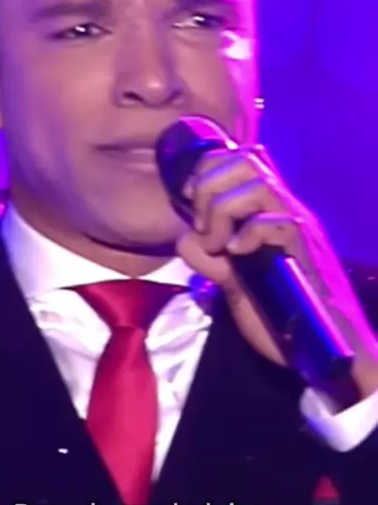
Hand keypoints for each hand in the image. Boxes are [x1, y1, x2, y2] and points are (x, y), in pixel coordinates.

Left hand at [176, 144, 377, 397]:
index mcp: (267, 210)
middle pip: (246, 160)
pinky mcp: (305, 250)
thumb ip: (207, 256)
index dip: (207, 167)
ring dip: (223, 209)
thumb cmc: (278, 312)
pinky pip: (277, 222)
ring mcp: (298, 227)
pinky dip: (247, 235)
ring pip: (258, 184)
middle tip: (200, 223)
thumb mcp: (229, 280)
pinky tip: (235, 256)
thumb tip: (185, 236)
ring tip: (217, 244)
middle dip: (209, 184)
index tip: (186, 196)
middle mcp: (284, 209)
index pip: (240, 159)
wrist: (319, 345)